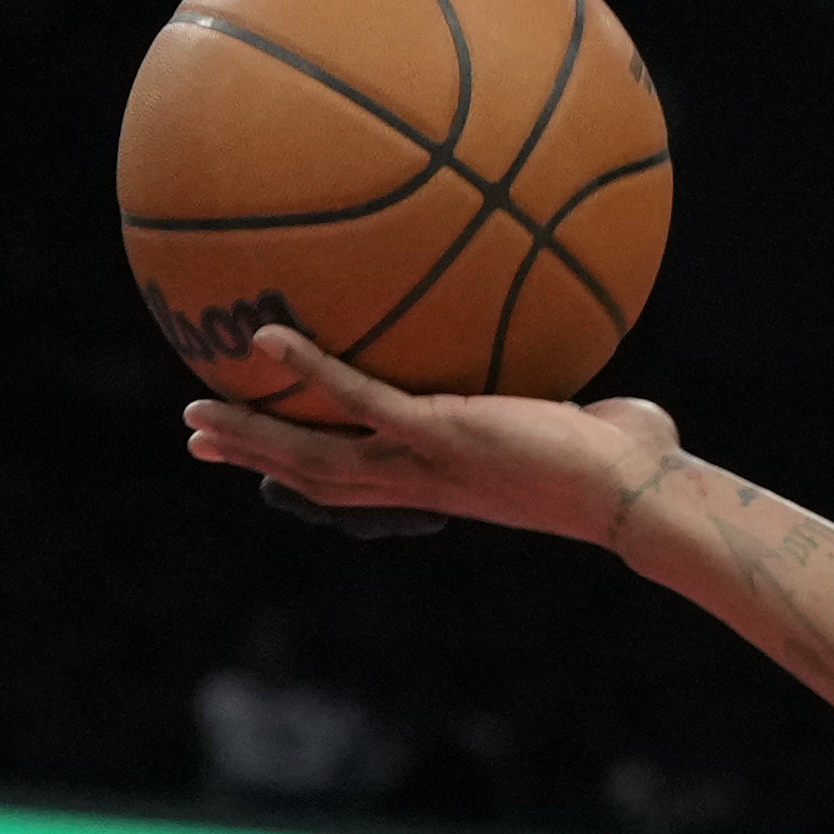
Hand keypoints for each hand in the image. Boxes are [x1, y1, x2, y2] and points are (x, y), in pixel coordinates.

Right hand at [182, 325, 690, 546]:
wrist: (639, 497)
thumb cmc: (636, 472)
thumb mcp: (597, 440)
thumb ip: (590, 421)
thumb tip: (624, 407)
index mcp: (444, 485)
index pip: (362, 485)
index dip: (307, 472)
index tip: (264, 464)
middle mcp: (424, 483)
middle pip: (315, 479)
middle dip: (253, 457)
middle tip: (195, 437)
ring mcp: (426, 463)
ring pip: (315, 456)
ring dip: (252, 433)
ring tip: (194, 413)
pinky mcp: (440, 434)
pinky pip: (358, 399)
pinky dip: (312, 368)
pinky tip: (268, 335)